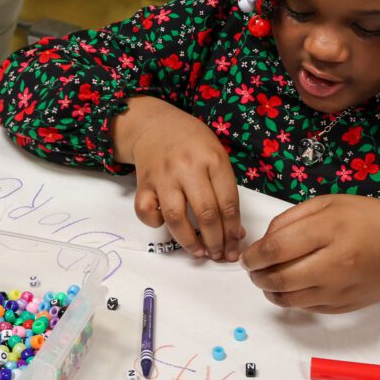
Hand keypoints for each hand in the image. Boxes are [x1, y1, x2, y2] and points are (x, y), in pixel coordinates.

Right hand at [113, 96, 244, 261]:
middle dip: (216, 241)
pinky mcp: (143, 183)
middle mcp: (188, 167)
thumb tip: (236, 231)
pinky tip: (166, 225)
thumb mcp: (217, 156)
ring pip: (176, 218)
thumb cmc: (192, 142)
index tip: (235, 244)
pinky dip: (155, 223)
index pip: (228, 202)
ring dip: (189, 241)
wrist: (154, 125)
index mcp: (213, 159)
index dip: (233, 229)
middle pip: (206, 214)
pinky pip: (146, 211)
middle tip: (219, 254)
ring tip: (199, 253)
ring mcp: (164, 176)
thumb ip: (226, 190)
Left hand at [241, 195, 379, 313]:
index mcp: (330, 229)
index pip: (277, 249)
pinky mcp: (344, 307)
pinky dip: (291, 299)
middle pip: (279, 279)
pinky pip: (306, 308)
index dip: (253, 256)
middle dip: (256, 276)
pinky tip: (291, 286)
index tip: (246, 256)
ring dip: (270, 292)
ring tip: (267, 279)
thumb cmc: (370, 218)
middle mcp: (335, 263)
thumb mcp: (329, 203)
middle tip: (252, 269)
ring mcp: (340, 289)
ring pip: (289, 300)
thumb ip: (291, 219)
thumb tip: (263, 243)